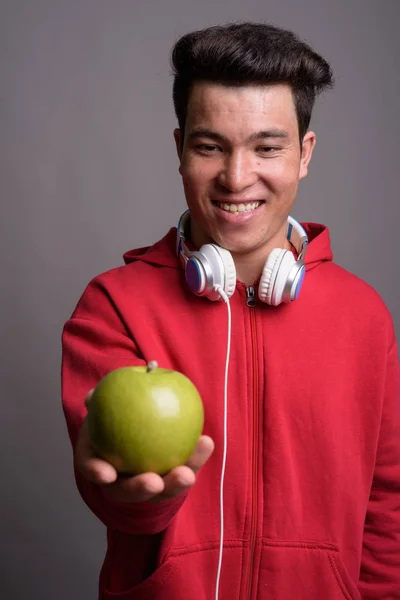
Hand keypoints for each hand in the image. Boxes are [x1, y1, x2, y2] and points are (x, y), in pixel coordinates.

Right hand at [74, 389, 214, 503]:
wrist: (138, 423)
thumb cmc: (114, 414)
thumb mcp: (103, 406)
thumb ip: (97, 402)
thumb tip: (92, 396)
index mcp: (99, 461)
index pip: (92, 469)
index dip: (97, 472)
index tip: (107, 473)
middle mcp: (121, 480)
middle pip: (129, 491)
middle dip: (142, 490)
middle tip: (154, 482)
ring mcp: (150, 482)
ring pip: (162, 490)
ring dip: (175, 484)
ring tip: (187, 475)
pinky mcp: (174, 475)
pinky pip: (185, 468)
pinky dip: (196, 458)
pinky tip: (206, 442)